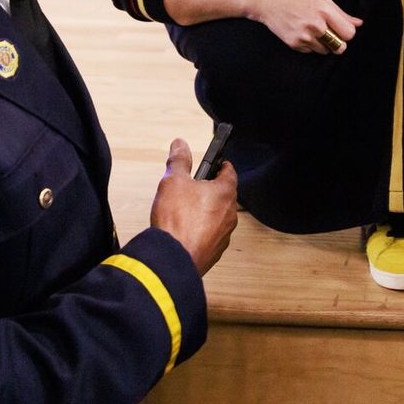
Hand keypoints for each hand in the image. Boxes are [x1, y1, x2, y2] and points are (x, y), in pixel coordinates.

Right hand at [149, 138, 238, 274]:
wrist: (173, 258)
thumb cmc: (177, 220)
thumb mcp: (173, 181)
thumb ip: (179, 161)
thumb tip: (180, 145)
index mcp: (224, 193)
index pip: (230, 172)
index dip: (222, 166)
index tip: (217, 163)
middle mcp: (229, 215)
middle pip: (224, 195)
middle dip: (210, 190)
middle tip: (194, 187)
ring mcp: (223, 236)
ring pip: (217, 218)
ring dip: (206, 212)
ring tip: (185, 211)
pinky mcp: (214, 252)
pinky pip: (210, 236)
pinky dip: (200, 231)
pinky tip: (184, 231)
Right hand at [243, 0, 359, 53]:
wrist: (266, 0)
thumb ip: (340, 13)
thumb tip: (358, 23)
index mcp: (324, 10)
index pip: (348, 33)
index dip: (347, 33)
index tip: (341, 29)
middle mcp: (315, 25)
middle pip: (339, 47)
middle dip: (338, 42)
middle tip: (330, 34)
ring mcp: (304, 36)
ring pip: (325, 51)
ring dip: (323, 44)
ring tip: (313, 30)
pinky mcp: (294, 44)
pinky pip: (310, 52)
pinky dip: (310, 45)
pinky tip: (302, 32)